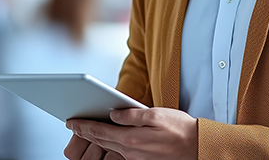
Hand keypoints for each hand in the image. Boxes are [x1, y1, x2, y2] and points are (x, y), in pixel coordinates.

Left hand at [65, 107, 196, 159]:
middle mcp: (130, 151)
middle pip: (101, 141)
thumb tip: (113, 114)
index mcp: (131, 138)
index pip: (100, 131)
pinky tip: (107, 138)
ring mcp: (135, 158)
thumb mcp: (156, 114)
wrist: (197, 146)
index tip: (71, 121)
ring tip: (85, 131)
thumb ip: (132, 115)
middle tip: (72, 124)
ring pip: (109, 148)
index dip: (83, 126)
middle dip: (85, 132)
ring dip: (95, 139)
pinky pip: (119, 152)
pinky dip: (109, 144)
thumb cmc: (179, 128)